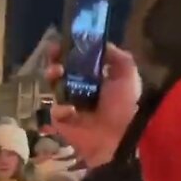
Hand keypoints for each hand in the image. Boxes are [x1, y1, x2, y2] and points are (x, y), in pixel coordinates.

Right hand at [44, 42, 141, 166]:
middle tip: (55, 57)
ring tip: (56, 73)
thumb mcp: (128, 75)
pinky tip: (71, 111)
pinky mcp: (62, 122)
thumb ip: (118, 57)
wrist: (120, 136)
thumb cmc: (124, 104)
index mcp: (96, 79)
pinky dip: (61, 109)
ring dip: (52, 77)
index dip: (68, 51)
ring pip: (54, 88)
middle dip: (55, 62)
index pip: (78, 61)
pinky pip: (55, 111)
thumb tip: (103, 44)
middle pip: (61, 72)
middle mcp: (81, 90)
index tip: (61, 44)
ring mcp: (70, 106)